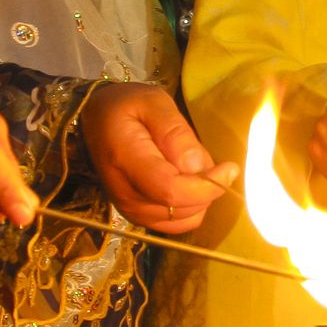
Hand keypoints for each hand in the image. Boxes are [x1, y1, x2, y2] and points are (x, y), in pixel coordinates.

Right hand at [80, 81, 238, 232]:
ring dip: (200, 199)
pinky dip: (191, 208)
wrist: (97, 120)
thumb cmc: (127, 106)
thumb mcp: (154, 103)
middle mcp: (123, 193)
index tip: (230, 168)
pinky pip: (175, 224)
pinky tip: (191, 184)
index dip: (207, 186)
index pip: (170, 190)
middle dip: (207, 190)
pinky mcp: (136, 215)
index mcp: (124, 159)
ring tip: (198, 170)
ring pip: (181, 220)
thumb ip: (176, 134)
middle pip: (179, 209)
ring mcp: (128, 208)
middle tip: (214, 164)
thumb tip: (199, 168)